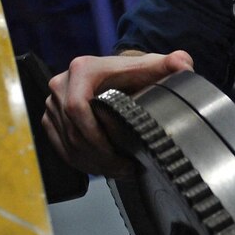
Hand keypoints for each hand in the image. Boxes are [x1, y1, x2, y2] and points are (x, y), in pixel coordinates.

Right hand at [40, 50, 192, 175]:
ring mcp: (53, 103)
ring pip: (67, 143)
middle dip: (98, 156)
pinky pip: (61, 147)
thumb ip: (171, 63)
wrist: (117, 75)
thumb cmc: (135, 74)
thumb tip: (183, 63)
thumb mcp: (153, 67)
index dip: (95, 136)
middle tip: (123, 169)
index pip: (78, 108)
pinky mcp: (51, 118)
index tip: (119, 154)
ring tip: (118, 171)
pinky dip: (81, 162)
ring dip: (91, 163)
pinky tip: (103, 168)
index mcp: (83, 70)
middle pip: (73, 130)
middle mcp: (61, 84)